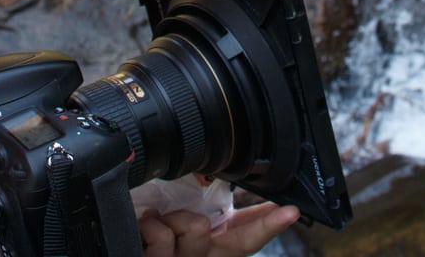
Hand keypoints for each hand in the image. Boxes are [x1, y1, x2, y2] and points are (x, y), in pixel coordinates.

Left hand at [138, 202, 299, 256]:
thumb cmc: (132, 235)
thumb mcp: (165, 214)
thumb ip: (189, 203)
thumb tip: (206, 179)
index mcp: (200, 246)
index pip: (242, 236)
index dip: (269, 223)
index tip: (292, 211)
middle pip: (239, 243)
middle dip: (263, 224)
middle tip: (286, 211)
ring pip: (197, 230)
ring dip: (173, 219)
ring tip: (152, 222)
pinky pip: (165, 238)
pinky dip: (150, 227)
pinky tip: (141, 231)